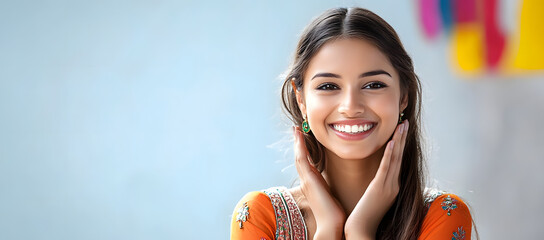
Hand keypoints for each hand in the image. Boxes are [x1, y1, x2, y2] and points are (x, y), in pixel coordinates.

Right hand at [294, 127, 344, 239]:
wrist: (332, 225)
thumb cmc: (335, 213)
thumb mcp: (331, 195)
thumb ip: (328, 187)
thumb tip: (332, 184)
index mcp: (312, 183)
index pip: (305, 163)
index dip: (303, 150)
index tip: (302, 139)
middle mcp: (306, 180)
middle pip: (299, 158)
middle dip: (297, 144)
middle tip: (295, 130)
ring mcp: (305, 180)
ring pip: (298, 156)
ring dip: (296, 142)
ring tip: (296, 130)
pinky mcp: (308, 179)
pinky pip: (302, 159)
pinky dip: (299, 147)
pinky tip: (299, 137)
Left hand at [344, 120, 408, 238]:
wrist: (361, 231)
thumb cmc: (363, 216)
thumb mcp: (373, 196)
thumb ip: (377, 185)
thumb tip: (376, 176)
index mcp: (391, 185)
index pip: (397, 160)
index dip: (400, 144)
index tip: (401, 129)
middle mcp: (393, 184)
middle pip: (400, 156)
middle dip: (403, 138)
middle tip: (405, 121)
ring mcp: (388, 187)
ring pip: (396, 159)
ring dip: (399, 141)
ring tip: (402, 125)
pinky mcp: (379, 189)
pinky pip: (386, 168)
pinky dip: (390, 155)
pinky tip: (391, 143)